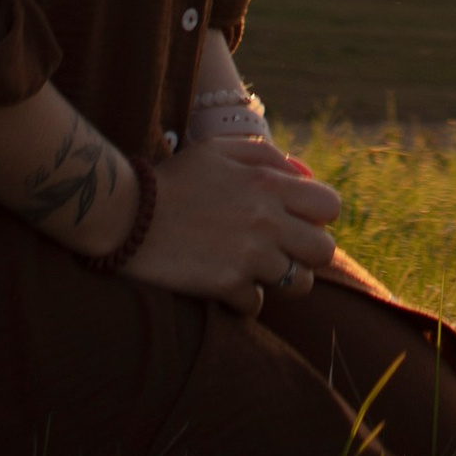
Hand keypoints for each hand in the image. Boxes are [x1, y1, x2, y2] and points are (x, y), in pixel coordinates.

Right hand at [125, 136, 342, 316]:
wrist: (125, 213)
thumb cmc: (173, 179)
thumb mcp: (218, 151)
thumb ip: (266, 156)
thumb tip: (303, 175)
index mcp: (268, 183)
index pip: (330, 206)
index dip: (316, 215)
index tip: (294, 219)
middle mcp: (267, 220)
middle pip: (324, 250)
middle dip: (307, 253)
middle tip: (280, 250)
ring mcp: (249, 255)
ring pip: (298, 283)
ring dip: (281, 280)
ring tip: (256, 270)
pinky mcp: (226, 284)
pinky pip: (256, 304)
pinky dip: (243, 299)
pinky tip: (225, 284)